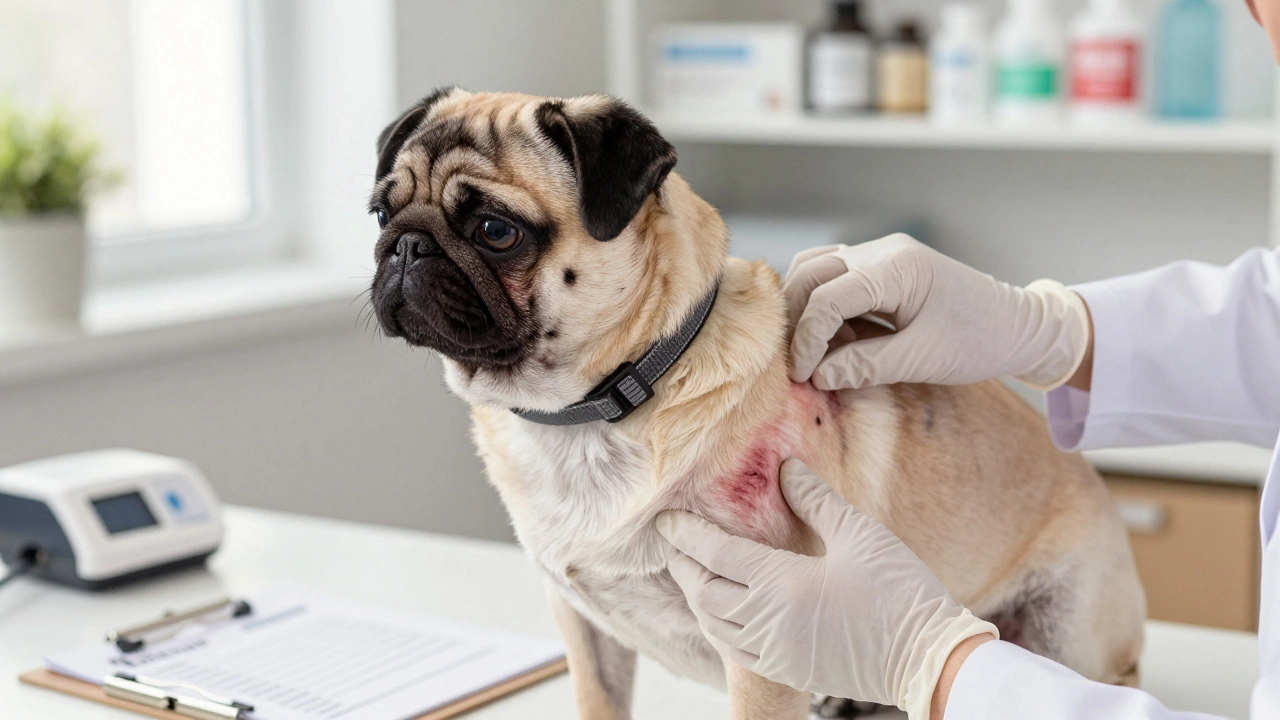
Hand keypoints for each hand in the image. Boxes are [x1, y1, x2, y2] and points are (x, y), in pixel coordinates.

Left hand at [656, 459, 996, 719]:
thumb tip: (785, 469)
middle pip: (704, 592)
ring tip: (691, 575)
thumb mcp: (860, 534)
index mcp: (782, 584)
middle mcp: (769, 621)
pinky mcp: (790, 670)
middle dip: (682, 566)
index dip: (686, 534)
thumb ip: (815, 500)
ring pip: (714, 624)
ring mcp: (776, 651)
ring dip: (696, 598)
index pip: (715, 553)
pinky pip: (735, 650)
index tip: (665, 520)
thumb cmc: (900, 593)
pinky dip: (716, 627)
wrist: (930, 659)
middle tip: (673, 545)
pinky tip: (721, 615)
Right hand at [784, 234, 1090, 390]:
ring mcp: (881, 255)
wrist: (1020, 326)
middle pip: (812, 273)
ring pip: (817, 268)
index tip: (801, 375)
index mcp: (898, 268)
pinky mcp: (883, 268)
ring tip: (806, 349)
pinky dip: (820, 302)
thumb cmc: (980, 342)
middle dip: (796, 318)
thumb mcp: (923, 360)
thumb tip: (817, 375)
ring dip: (803, 306)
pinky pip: (835, 276)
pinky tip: (827, 335)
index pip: (829, 298)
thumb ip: (866, 366)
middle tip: (793, 362)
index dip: (807, 338)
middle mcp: (883, 251)